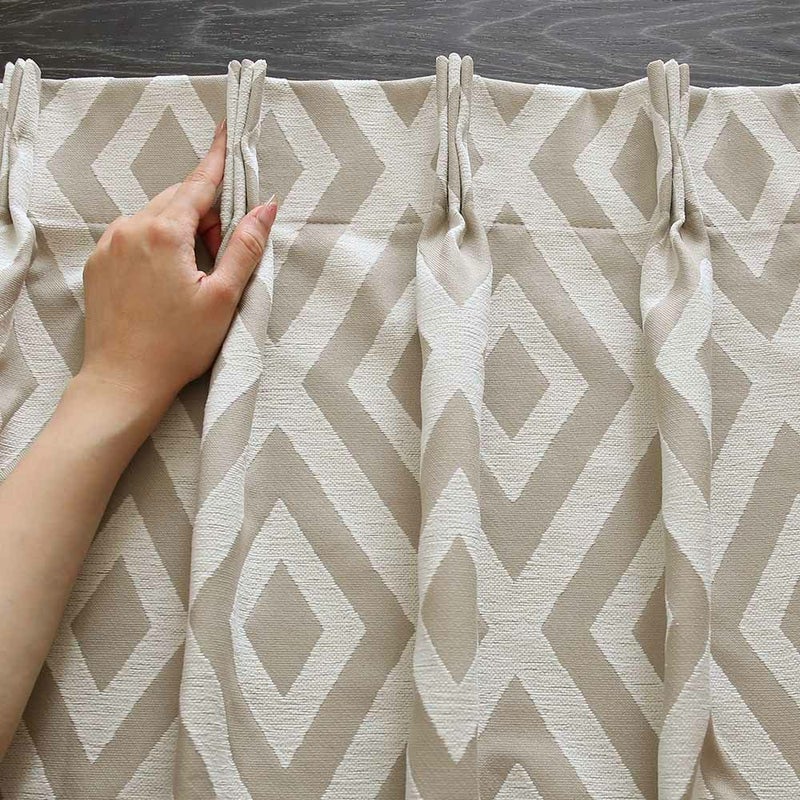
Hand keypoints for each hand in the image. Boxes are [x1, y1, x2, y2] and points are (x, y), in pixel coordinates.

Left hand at [78, 117, 276, 413]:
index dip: (218, 159)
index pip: (198, 183)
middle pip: (177, 199)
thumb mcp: (223, 297)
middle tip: (223, 250)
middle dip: (205, 212)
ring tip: (196, 272)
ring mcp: (110, 244)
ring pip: (155, 216)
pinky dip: (157, 242)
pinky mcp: (99, 263)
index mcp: (164, 232)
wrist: (123, 380)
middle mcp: (131, 228)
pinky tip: (168, 278)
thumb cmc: (177, 345)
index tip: (228, 132)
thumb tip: (264, 207)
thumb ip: (245, 247)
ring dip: (181, 229)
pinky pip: (134, 235)